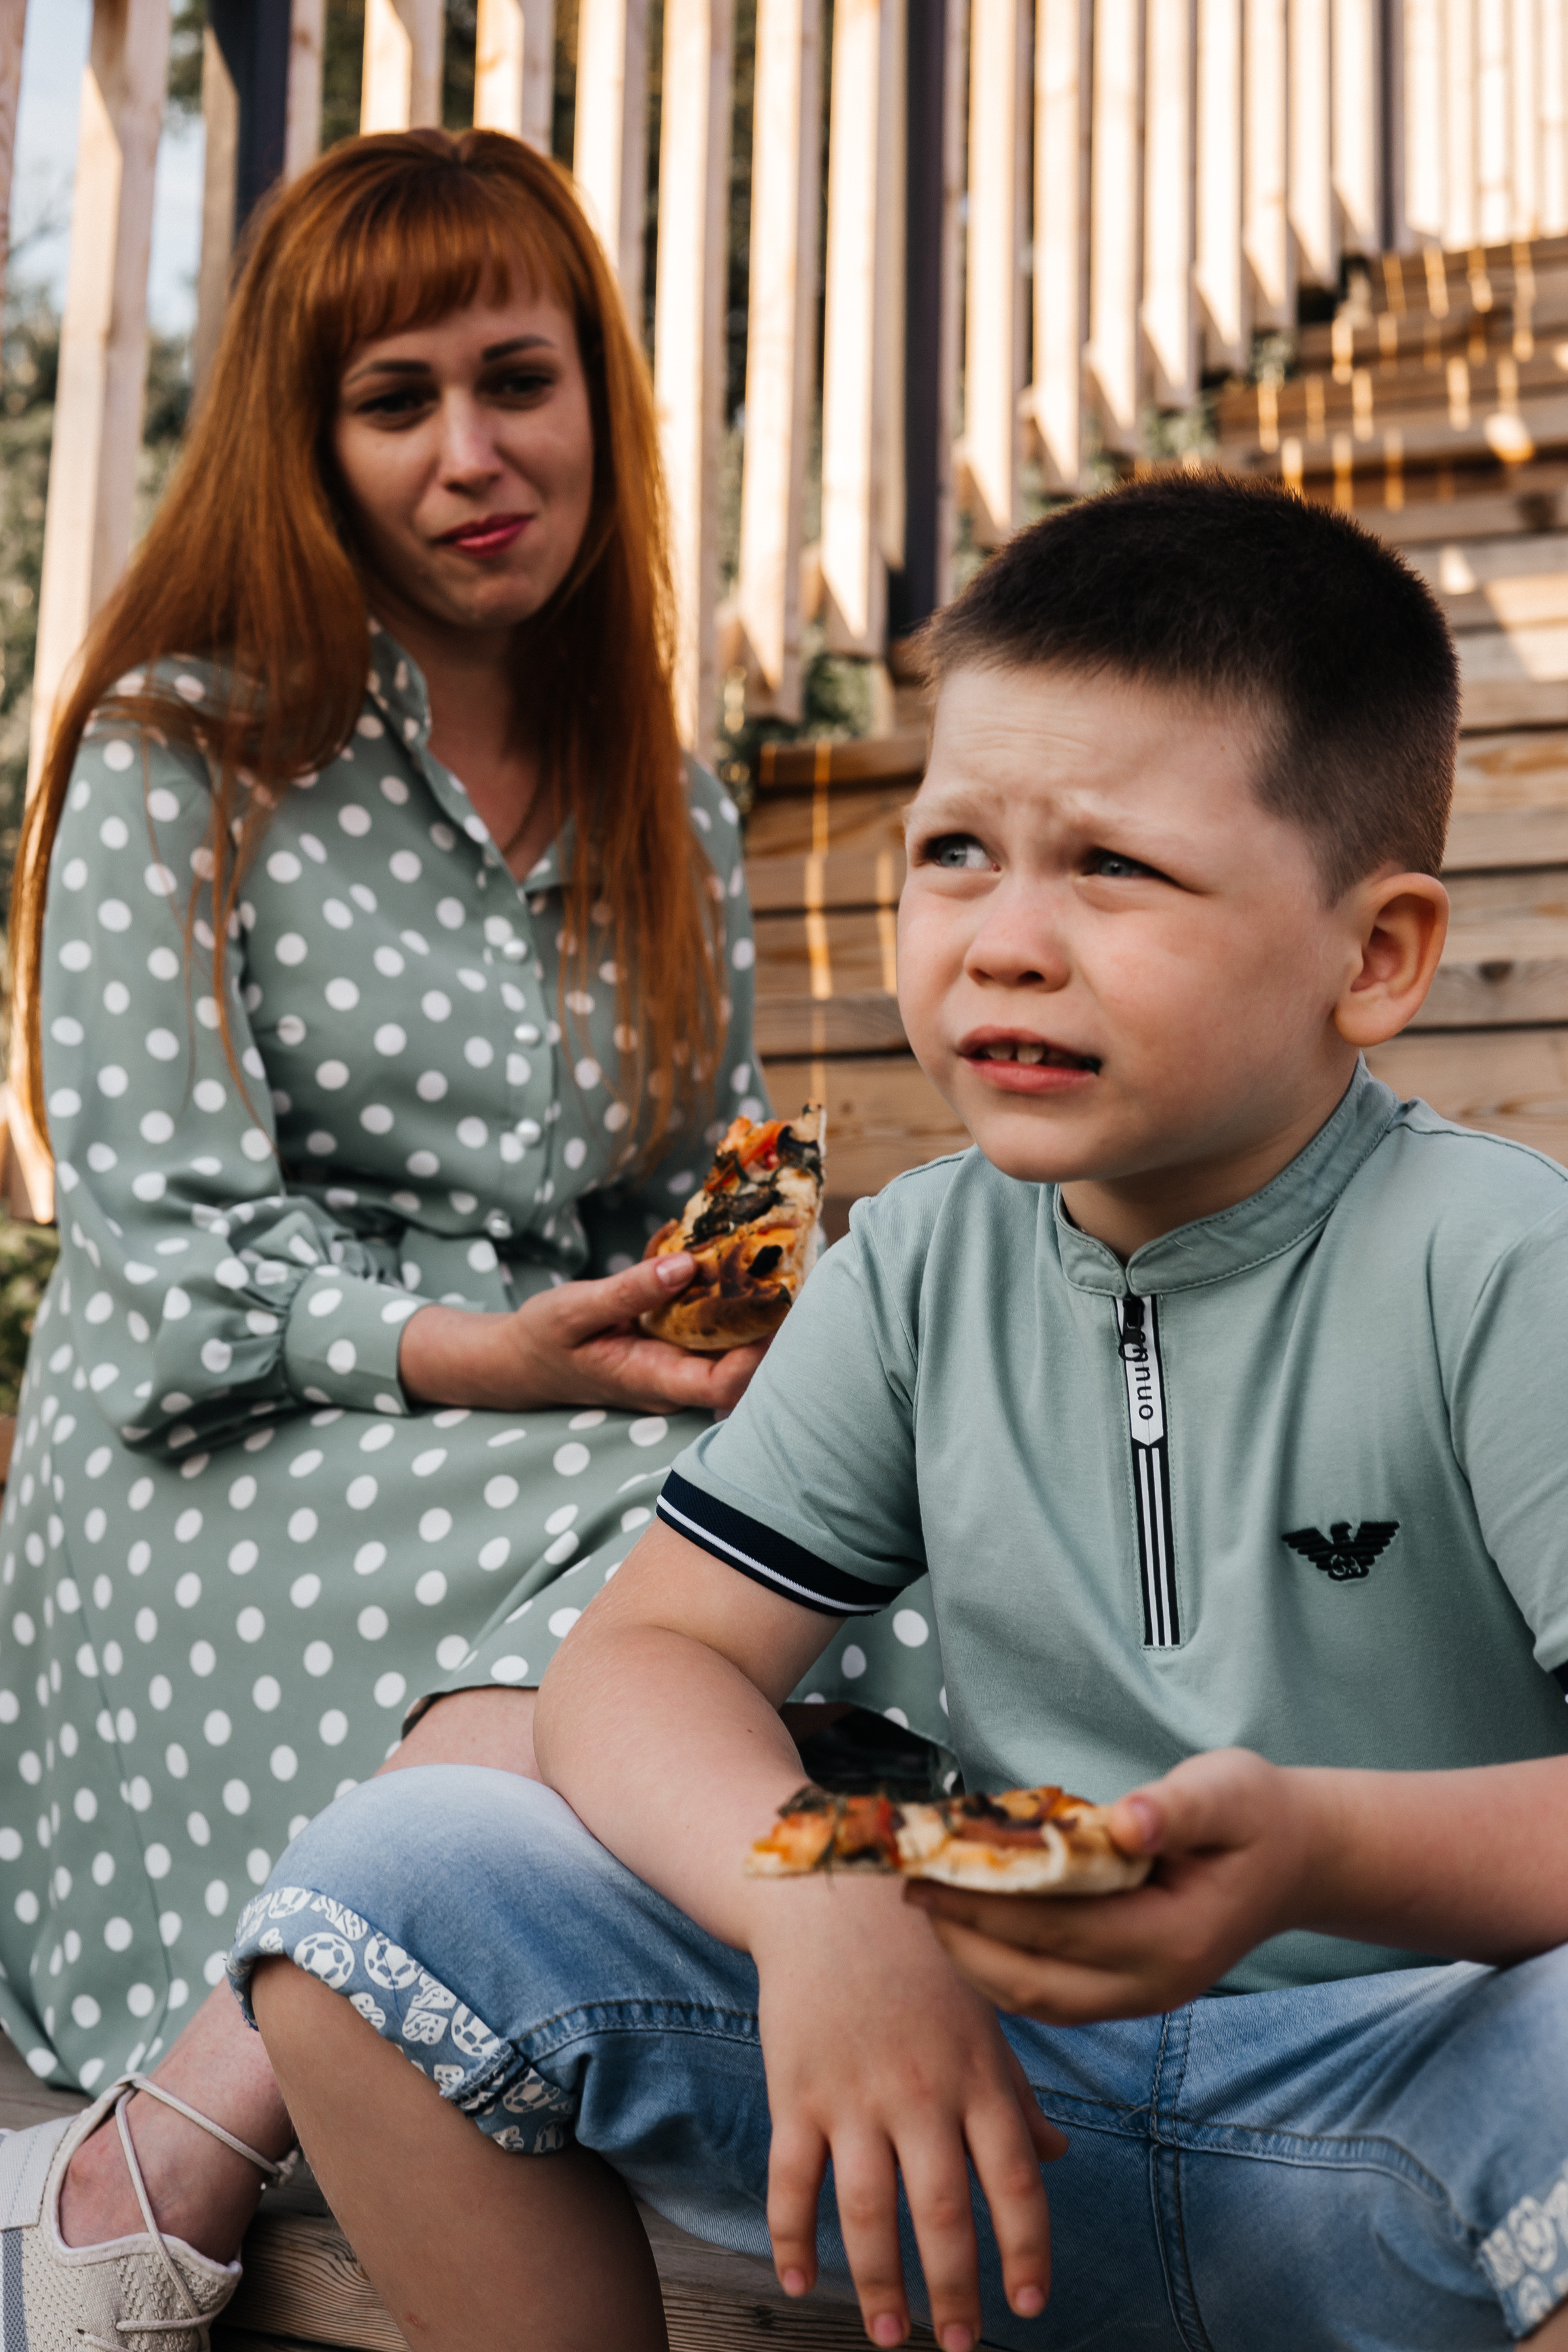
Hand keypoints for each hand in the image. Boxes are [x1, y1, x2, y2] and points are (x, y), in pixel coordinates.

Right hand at [398, 1253, 768, 1413]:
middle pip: (744, 1366)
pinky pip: (713, 1327)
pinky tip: (729, 1256)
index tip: (776, 1306)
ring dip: (755, 1305)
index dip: (759, 1354)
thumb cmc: (544, 1340)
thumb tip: (685, 1266)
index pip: (726, 1385)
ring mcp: (679, 1368)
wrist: (520, 1361)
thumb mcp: (576, 1310)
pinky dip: (725, 1295)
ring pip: (734, 1345)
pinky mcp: (676, 1349)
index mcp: (655, 1381)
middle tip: (792, 1267)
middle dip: (772, 1323)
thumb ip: (630, 1291)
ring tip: (776, 1255)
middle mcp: (677, 1382)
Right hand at [751, 1879, 1064, 2350]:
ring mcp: (854, 2095)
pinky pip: (793, 2182)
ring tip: (890, 2334)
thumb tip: (1058, 2157)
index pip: (1015, 2185)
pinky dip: (791, 2239)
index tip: (1030, 2307)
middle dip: (954, 2293)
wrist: (837, 1896)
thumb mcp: (985, 2019)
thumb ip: (1018, 2094)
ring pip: (868, 2214)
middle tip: (957, 2345)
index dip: (1026, 2253)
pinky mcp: (797, 2090)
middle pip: (943, 2215)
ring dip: (879, 2285)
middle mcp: (922, 2093)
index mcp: (978, 2077)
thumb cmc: (923, 1962)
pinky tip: (800, 2283)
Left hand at [905, 1748, 1315, 2023]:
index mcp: (1174, 1939)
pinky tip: (969, 1919)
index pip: (1058, 1929)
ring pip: (1032, 1999)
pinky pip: (1045, 1993)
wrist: (1294, 1859)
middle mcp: (1151, 1984)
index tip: (928, 1869)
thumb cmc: (1253, 1816)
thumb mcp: (1226, 1794)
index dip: (987, 1902)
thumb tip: (1126, 1822)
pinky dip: (998, 1963)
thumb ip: (1175, 1809)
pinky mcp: (1124, 1991)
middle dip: (962, 1935)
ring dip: (973, 1956)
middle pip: (1031, 1980)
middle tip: (908, 1887)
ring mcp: (1138, 1997)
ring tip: (927, 1902)